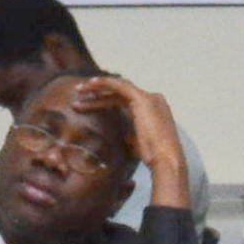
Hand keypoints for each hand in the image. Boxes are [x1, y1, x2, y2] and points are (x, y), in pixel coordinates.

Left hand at [67, 76, 188, 209]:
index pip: (124, 100)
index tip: (86, 105)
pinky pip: (120, 85)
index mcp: (152, 109)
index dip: (104, 101)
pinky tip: (91, 84)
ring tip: (78, 90)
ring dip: (98, 87)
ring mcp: (149, 97)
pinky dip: (105, 83)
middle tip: (78, 94)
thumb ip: (129, 133)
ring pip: (118, 87)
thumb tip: (120, 135)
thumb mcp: (137, 141)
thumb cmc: (152, 156)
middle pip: (119, 92)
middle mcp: (153, 99)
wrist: (164, 160)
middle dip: (98, 93)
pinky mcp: (143, 98)